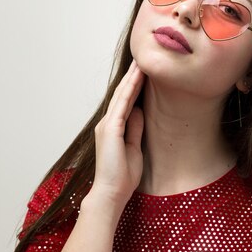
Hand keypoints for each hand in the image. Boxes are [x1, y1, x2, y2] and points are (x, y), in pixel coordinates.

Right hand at [90, 60, 145, 209]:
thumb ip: (135, 129)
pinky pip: (123, 104)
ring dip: (132, 77)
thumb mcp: (134, 148)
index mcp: (113, 128)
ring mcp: (107, 124)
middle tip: (143, 58)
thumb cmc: (122, 177)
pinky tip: (138, 77)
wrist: (111, 193)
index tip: (144, 71)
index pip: (126, 101)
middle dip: (133, 75)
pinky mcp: (111, 128)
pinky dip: (131, 89)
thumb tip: (140, 111)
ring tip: (142, 61)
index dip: (135, 85)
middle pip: (122, 93)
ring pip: (122, 94)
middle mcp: (108, 123)